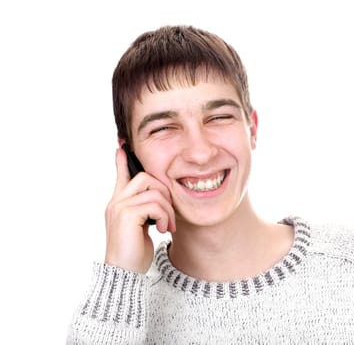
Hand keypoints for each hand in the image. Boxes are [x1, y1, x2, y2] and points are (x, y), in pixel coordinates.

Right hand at [104, 148, 175, 272]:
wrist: (125, 274)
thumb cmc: (134, 253)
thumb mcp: (142, 228)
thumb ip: (146, 211)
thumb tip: (157, 201)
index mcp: (119, 204)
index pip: (121, 176)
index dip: (122, 161)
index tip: (121, 147)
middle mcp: (116, 202)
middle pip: (146, 177)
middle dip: (165, 192)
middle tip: (169, 215)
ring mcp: (119, 207)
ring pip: (155, 191)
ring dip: (168, 209)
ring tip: (167, 226)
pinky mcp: (127, 215)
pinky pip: (155, 204)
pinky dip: (165, 217)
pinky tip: (163, 231)